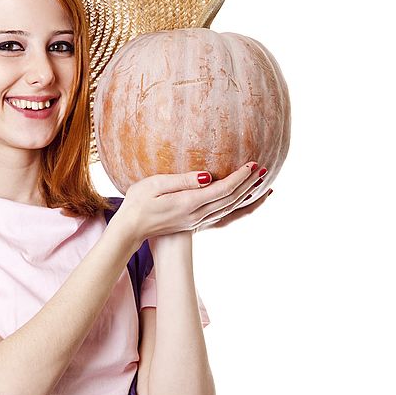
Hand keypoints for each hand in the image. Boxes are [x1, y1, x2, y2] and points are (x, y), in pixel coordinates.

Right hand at [116, 161, 268, 244]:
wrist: (130, 230)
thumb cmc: (137, 203)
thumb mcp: (155, 185)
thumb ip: (183, 180)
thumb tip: (208, 176)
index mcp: (190, 203)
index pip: (223, 189)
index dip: (240, 177)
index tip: (253, 164)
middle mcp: (198, 214)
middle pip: (231, 198)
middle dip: (249, 184)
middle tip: (264, 169)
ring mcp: (197, 221)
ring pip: (230, 208)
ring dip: (248, 196)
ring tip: (263, 184)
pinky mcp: (195, 223)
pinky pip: (224, 216)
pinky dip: (239, 210)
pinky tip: (246, 204)